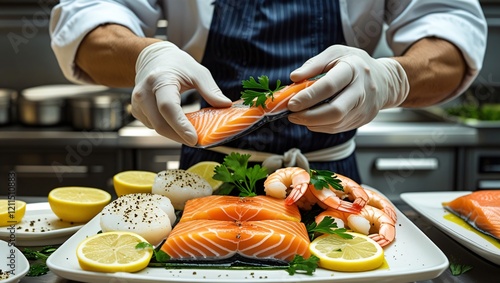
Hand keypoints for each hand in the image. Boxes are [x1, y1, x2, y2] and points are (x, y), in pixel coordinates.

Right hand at [132, 41, 231, 145]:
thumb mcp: (197, 71)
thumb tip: (225, 105)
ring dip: (174, 133)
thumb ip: (210, 90)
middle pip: (160, 124)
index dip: (181, 126)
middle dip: (180, 136)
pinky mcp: (136, 110)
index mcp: (159, 80)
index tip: (194, 139)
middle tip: (198, 141)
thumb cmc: (176, 64)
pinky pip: (153, 126)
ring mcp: (137, 103)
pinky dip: (167, 128)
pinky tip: (177, 124)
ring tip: (190, 131)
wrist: (152, 58)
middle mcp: (144, 93)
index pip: (168, 107)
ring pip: (156, 128)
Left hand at [287, 45, 408, 133]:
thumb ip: (314, 64)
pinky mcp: (362, 120)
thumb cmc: (355, 64)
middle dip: (309, 116)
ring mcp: (364, 108)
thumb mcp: (336, 53)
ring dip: (312, 123)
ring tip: (297, 116)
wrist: (385, 80)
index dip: (308, 96)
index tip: (291, 103)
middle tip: (292, 115)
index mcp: (353, 69)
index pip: (330, 86)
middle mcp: (361, 90)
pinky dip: (320, 126)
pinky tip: (311, 119)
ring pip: (335, 123)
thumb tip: (294, 77)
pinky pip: (338, 128)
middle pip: (335, 111)